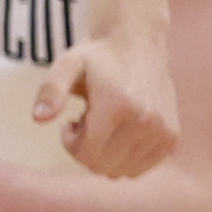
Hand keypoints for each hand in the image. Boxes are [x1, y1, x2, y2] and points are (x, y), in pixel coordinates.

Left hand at [37, 29, 178, 179]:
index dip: (70, 142)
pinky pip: (141, 167)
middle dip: (87, 149)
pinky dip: (126, 158)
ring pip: (122, 170)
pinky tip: (122, 131)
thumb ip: (51, 91)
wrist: (138, 41)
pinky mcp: (172, 136)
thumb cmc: (97, 56)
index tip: (71, 121)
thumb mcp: (66, 65)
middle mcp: (146, 121)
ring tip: (106, 125)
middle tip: (88, 122)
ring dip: (107, 153)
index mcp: (119, 106)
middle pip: (102, 165)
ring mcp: (163, 131)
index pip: (86, 154)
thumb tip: (39, 119)